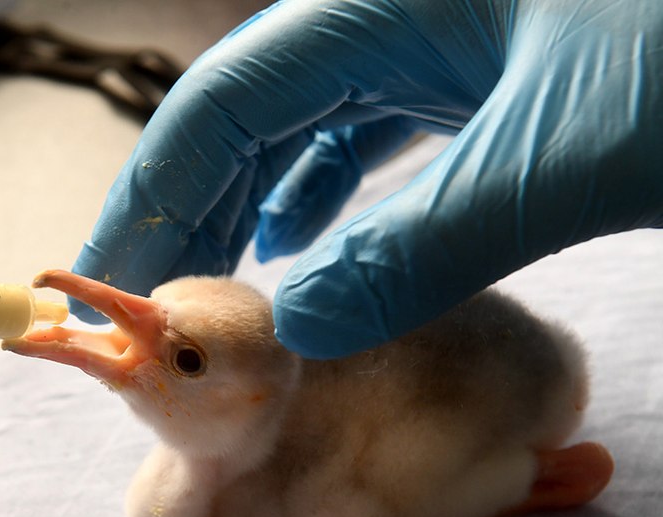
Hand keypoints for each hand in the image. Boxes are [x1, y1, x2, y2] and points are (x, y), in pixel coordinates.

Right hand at [72, 0, 662, 356]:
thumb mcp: (563, 154)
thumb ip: (419, 242)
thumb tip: (298, 327)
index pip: (220, 101)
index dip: (150, 197)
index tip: (113, 287)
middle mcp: (394, 11)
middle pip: (247, 113)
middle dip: (189, 211)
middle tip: (149, 307)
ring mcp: (441, 40)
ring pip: (306, 128)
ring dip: (252, 210)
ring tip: (216, 289)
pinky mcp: (483, 78)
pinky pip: (371, 137)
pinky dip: (327, 198)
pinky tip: (310, 244)